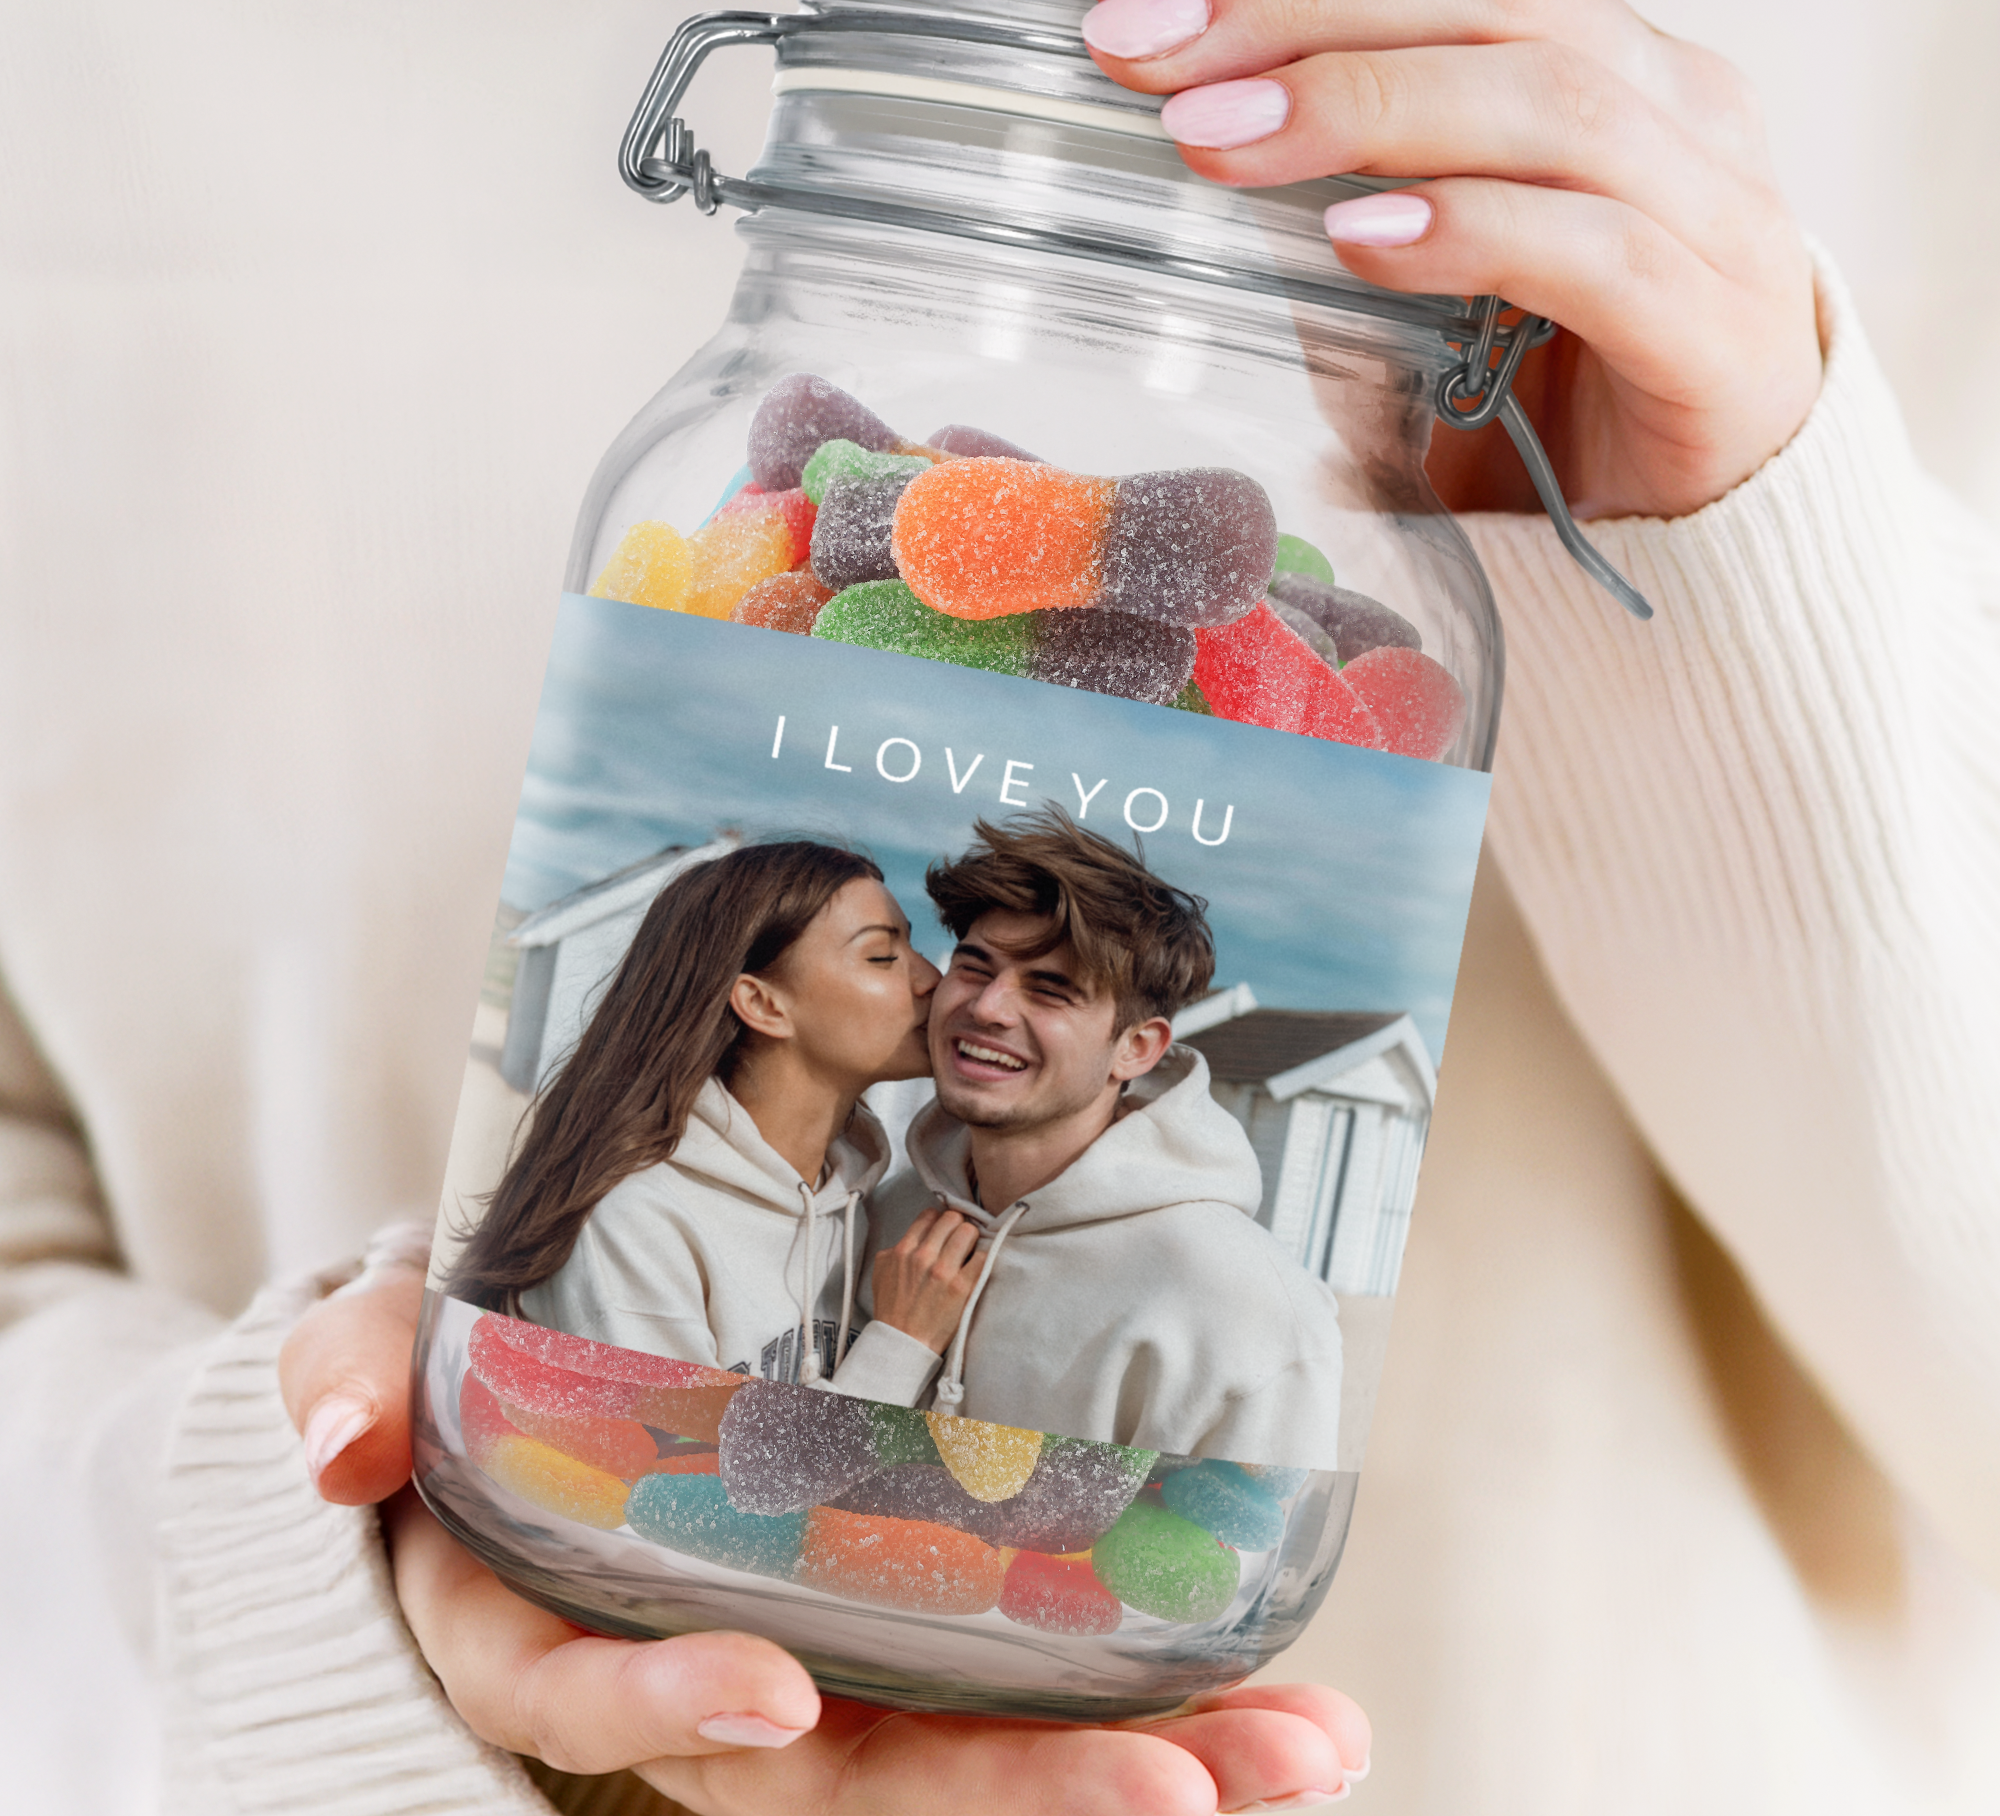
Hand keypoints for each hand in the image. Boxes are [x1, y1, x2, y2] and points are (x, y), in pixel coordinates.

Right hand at [282, 1251, 1370, 1809]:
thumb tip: (344, 1436)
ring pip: (958, 1757)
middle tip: (1193, 1789)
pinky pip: (1009, 1685)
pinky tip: (1276, 1695)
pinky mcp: (894, 1619)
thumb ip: (347, 1369)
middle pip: (839, 1782)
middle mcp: (695, 1673)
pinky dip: (1142, 1694)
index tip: (780, 1697)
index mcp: (551, 1621)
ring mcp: (810, 1657)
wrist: (526, 1359)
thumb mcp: (381, 1340)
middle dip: (1014, 1798)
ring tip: (1305, 1750)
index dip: (672, 1709)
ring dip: (1136, 1765)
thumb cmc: (456, 1354)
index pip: (596, 1701)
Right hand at [868, 1204, 983, 1351]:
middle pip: (953, 1218)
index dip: (939, 1220)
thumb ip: (895, 1248)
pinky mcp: (962, 1288)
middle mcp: (924, 1256)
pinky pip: (983, 1257)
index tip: (943, 1230)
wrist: (902, 1342)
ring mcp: (944, 1271)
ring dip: (971, 1240)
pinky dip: (981, 1259)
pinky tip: (975, 1267)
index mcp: (904, 1250)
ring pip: (969, 1232)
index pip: (930, 1215)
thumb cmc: (892, 1309)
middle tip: (958, 1240)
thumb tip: (914, 1235)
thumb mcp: (881, 1271)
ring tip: (968, 1252)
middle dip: (957, 1226)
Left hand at [1065, 0, 1822, 521]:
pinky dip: (1469, 232)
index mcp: (1583, 47)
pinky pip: (1596, 250)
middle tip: (1133, 43)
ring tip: (1208, 139)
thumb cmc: (1537, 387)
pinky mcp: (1717, 330)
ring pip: (1538, 97)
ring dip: (1355, 105)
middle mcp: (1661, 95)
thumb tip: (1164, 136)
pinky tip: (1356, 242)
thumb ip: (1322, 196)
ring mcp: (1710, 205)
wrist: (1698, 529)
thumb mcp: (1407, 269)